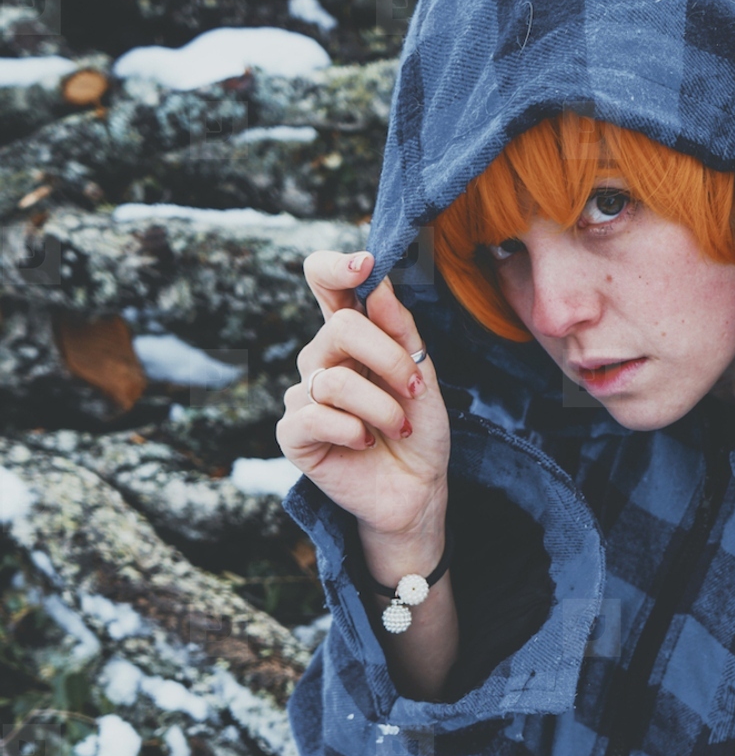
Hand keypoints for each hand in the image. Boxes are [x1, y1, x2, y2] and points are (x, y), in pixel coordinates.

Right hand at [278, 250, 450, 544]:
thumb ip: (399, 329)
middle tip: (414, 390)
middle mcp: (320, 360)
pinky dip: (352, 430)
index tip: (365, 265)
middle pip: (341, 328)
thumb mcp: (420, 375)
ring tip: (399, 428)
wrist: (417, 490)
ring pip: (335, 380)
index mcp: (349, 337)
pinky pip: (315, 416)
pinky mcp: (293, 434)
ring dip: (381, 407)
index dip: (337, 267)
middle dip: (390, 358)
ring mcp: (303, 396)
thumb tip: (378, 282)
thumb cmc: (418, 430)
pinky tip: (365, 443)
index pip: (325, 283)